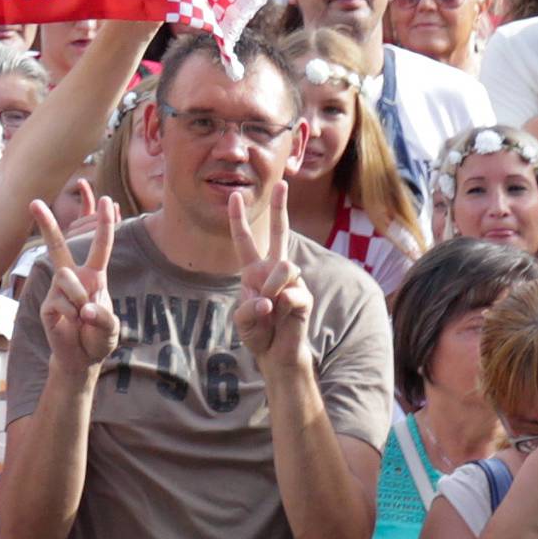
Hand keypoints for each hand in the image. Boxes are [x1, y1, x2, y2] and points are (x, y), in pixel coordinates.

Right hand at [32, 195, 118, 372]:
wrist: (81, 359)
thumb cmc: (98, 337)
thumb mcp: (111, 328)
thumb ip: (103, 317)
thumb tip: (83, 308)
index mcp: (93, 276)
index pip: (100, 246)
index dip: (104, 223)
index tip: (107, 199)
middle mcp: (73, 277)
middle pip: (58, 246)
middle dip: (46, 224)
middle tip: (33, 201)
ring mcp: (57, 290)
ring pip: (67, 279)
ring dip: (80, 301)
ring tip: (83, 318)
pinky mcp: (47, 305)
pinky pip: (61, 302)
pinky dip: (72, 317)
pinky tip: (72, 325)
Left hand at [230, 179, 312, 367]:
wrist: (275, 354)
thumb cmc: (257, 332)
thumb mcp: (242, 319)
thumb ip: (249, 307)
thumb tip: (271, 297)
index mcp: (253, 270)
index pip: (245, 240)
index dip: (238, 219)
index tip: (233, 196)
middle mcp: (273, 270)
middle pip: (279, 233)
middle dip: (280, 208)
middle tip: (283, 183)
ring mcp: (291, 282)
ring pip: (284, 266)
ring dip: (271, 287)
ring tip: (268, 307)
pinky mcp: (304, 297)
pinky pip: (292, 292)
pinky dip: (282, 304)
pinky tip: (280, 313)